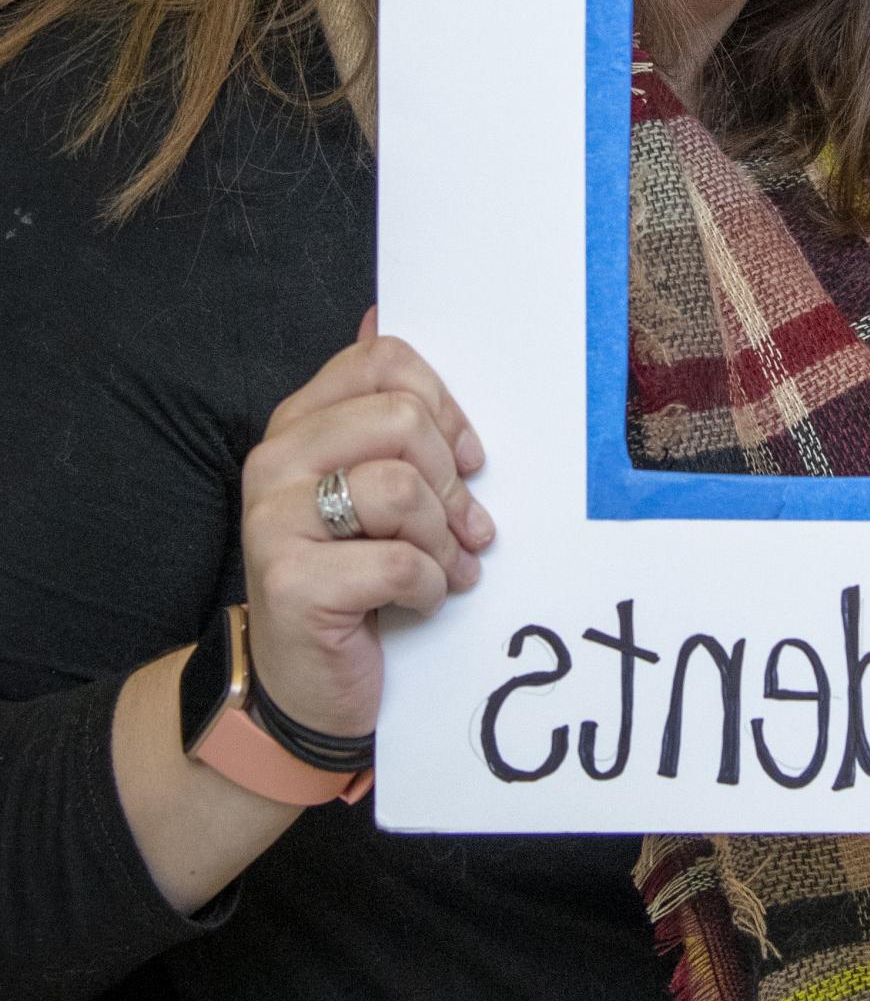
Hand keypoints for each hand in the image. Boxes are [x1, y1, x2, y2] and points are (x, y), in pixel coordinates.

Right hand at [239, 312, 492, 738]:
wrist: (301, 689)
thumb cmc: (351, 581)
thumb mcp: (369, 490)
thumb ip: (379, 410)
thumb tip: (381, 312)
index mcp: (299, 425)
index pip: (383, 361)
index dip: (443, 404)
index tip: (466, 457)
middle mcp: (275, 461)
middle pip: (401, 419)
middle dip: (450, 481)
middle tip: (465, 528)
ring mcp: (274, 521)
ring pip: (401, 488)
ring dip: (444, 540)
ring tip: (446, 568)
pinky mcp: (290, 582)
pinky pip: (397, 562)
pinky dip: (429, 588)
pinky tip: (420, 602)